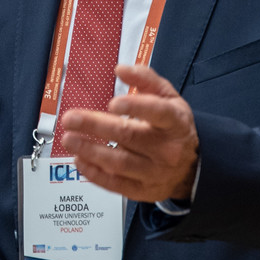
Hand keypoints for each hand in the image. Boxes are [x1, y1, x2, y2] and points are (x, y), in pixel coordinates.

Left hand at [60, 63, 198, 203]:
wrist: (190, 168)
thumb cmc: (173, 127)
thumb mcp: (168, 98)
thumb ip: (145, 79)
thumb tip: (120, 69)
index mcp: (175, 122)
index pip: (158, 112)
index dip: (135, 107)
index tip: (112, 103)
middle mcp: (167, 149)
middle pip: (129, 136)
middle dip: (96, 126)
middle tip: (70, 118)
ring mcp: (155, 172)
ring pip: (119, 163)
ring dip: (90, 151)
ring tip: (69, 139)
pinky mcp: (143, 190)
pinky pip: (116, 184)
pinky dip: (94, 173)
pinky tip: (79, 160)